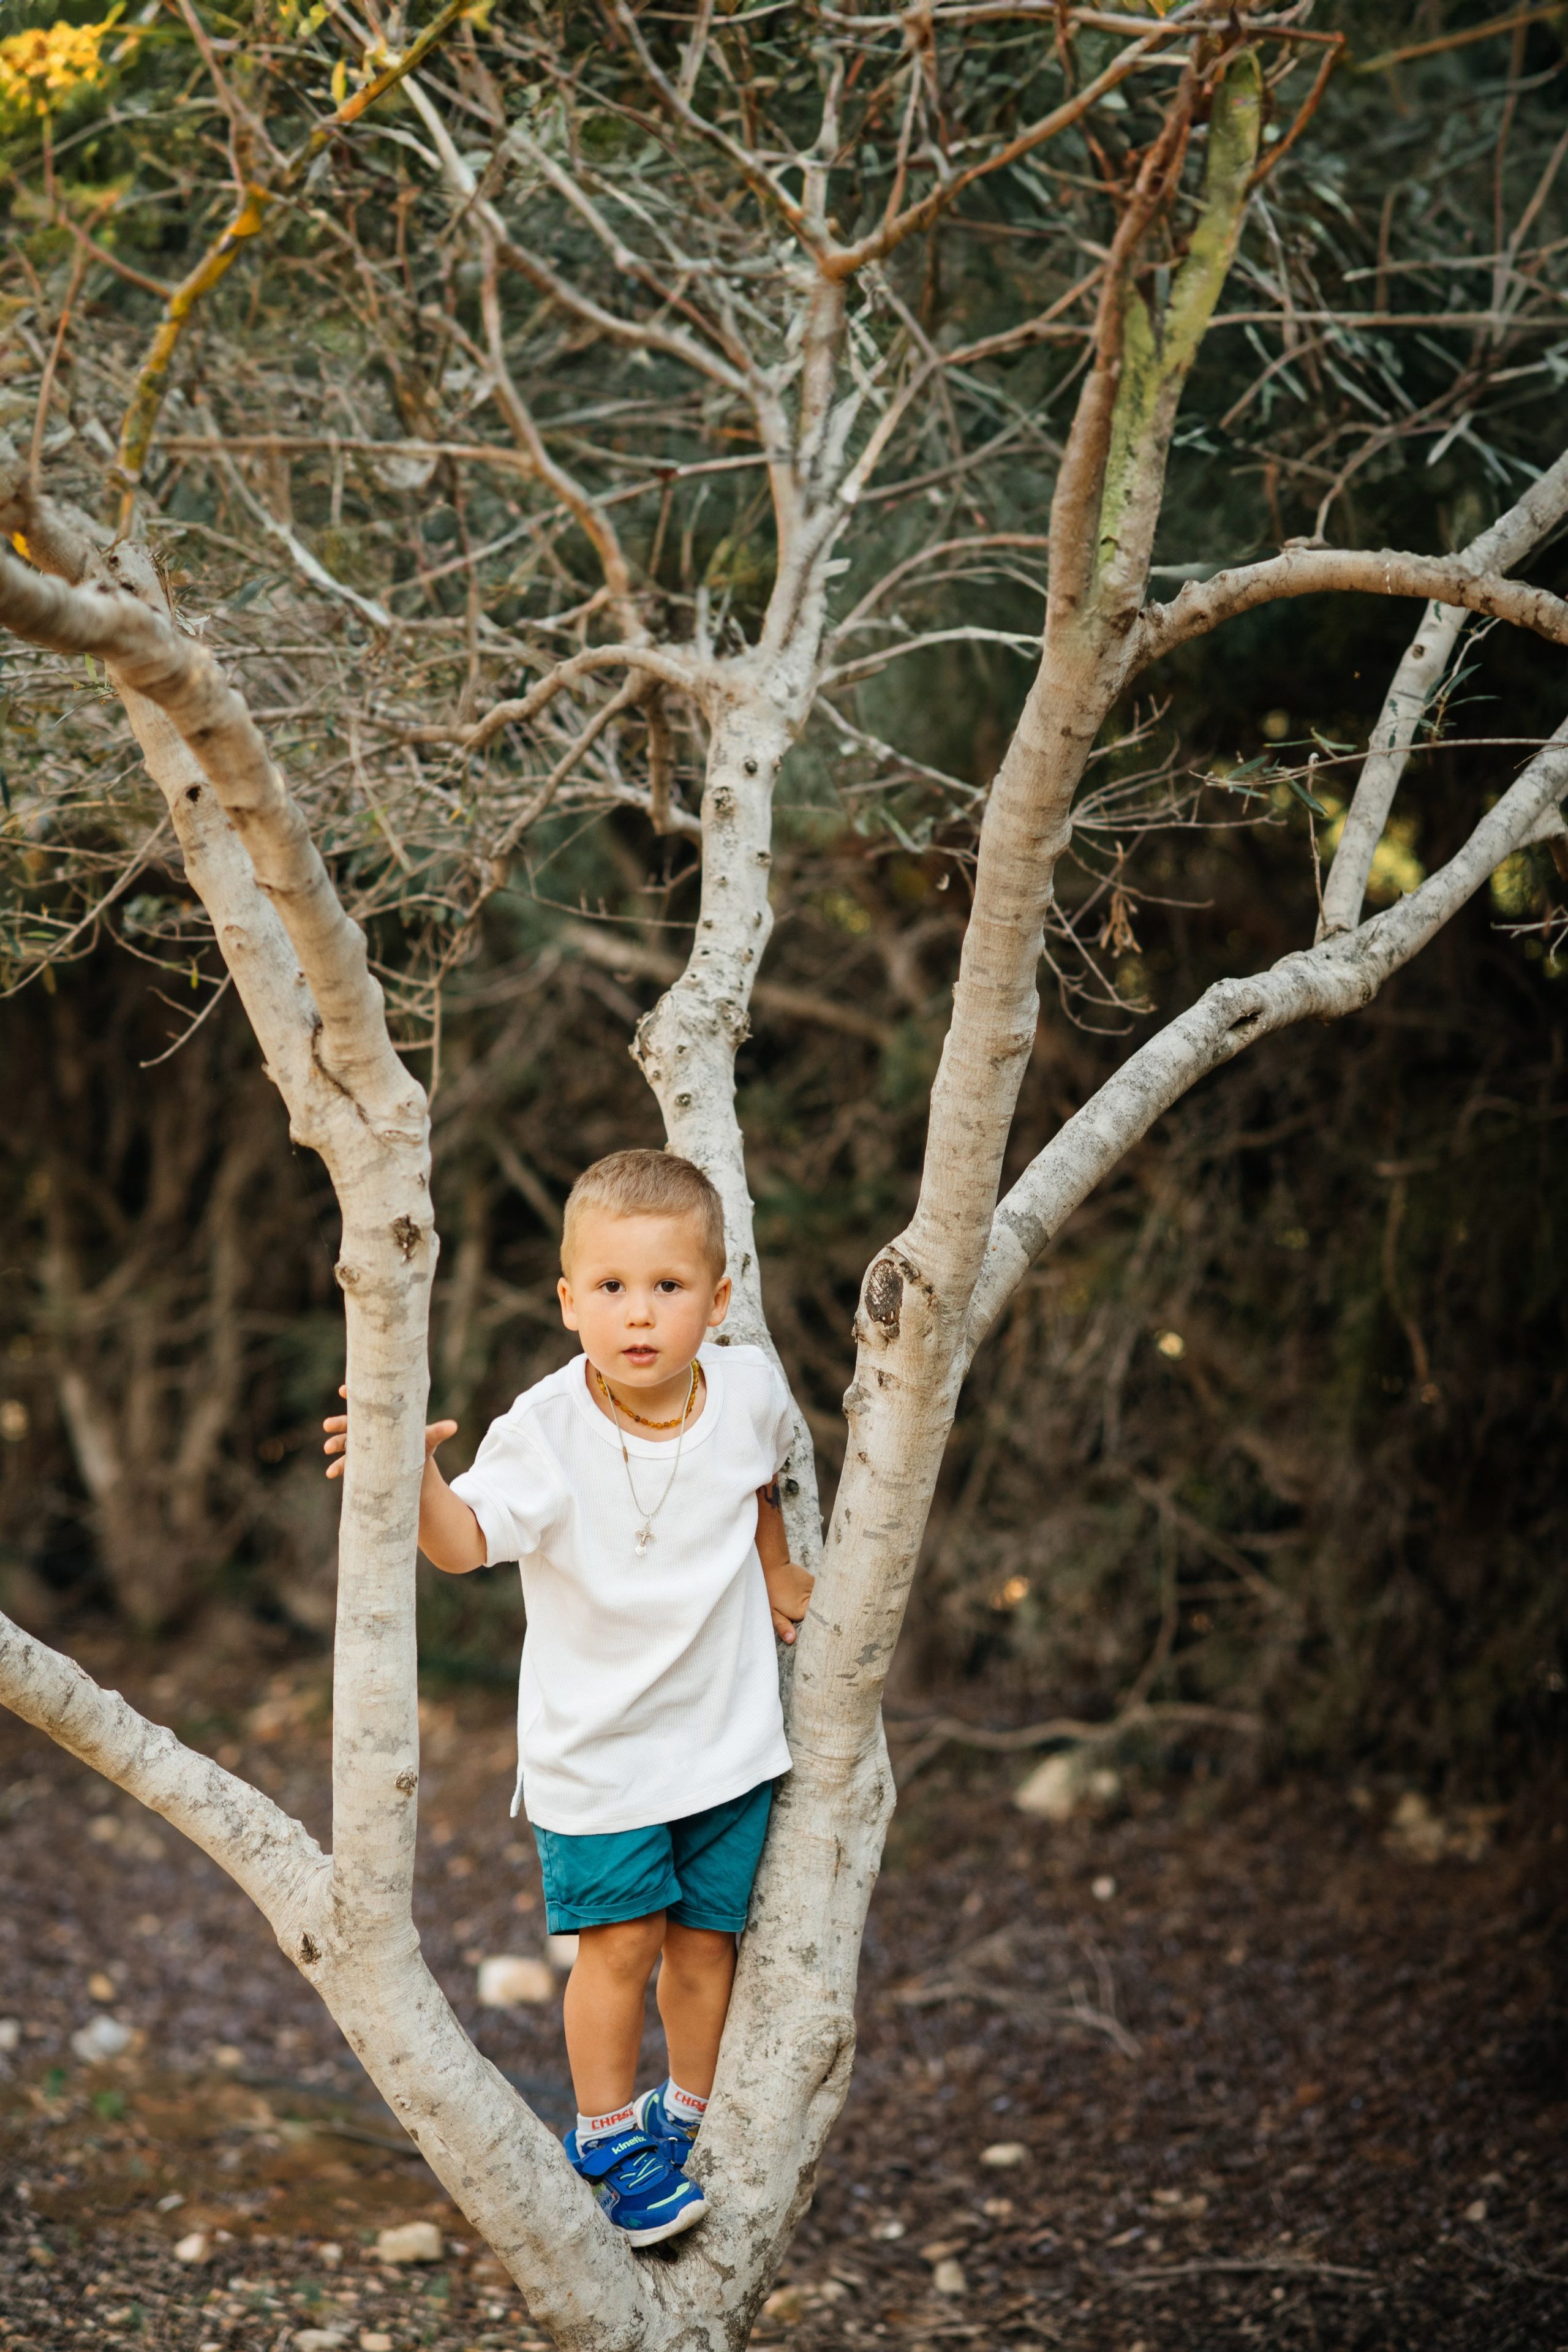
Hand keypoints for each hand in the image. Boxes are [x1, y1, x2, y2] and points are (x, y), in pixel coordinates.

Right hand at [322, 1384, 457, 1481]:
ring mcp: (361, 1446)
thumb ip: (438, 1432)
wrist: (412, 1467)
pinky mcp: (359, 1464)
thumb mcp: (427, 1439)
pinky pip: (346, 1465)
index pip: (367, 1402)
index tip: (344, 1389)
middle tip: (328, 1424)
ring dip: (335, 1444)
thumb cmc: (418, 1447)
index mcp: (382, 1418)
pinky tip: (330, 1473)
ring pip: (344, 1442)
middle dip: (338, 1423)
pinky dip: (337, 1468)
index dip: (355, 1394)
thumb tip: (455, 1426)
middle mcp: (367, 1430)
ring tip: (327, 1448)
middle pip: (350, 1423)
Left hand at [765, 1558, 814, 1645]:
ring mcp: (815, 1591)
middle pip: (820, 1614)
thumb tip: (791, 1640)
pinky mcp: (815, 1582)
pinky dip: (819, 1597)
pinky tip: (815, 1598)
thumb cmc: (771, 1591)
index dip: (816, 1629)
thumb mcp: (773, 1613)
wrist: (774, 1567)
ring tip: (819, 1610)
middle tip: (819, 1623)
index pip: (815, 1625)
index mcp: (802, 1612)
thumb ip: (783, 1627)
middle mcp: (812, 1602)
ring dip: (820, 1607)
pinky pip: (821, 1593)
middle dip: (820, 1619)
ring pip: (822, 1603)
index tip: (818, 1634)